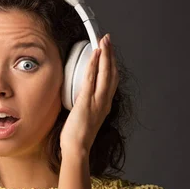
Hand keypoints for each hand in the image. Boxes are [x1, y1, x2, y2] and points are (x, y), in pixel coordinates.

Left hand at [59, 33, 118, 156]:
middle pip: (112, 72)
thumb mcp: (85, 118)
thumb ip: (85, 106)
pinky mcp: (87, 101)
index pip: (111, 80)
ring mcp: (97, 101)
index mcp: (104, 105)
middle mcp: (104, 101)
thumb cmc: (78, 137)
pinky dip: (94, 64)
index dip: (111, 64)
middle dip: (110, 54)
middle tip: (108, 39)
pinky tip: (94, 54)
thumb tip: (79, 98)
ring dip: (105, 54)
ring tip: (104, 41)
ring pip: (105, 72)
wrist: (77, 148)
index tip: (109, 53)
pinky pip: (91, 78)